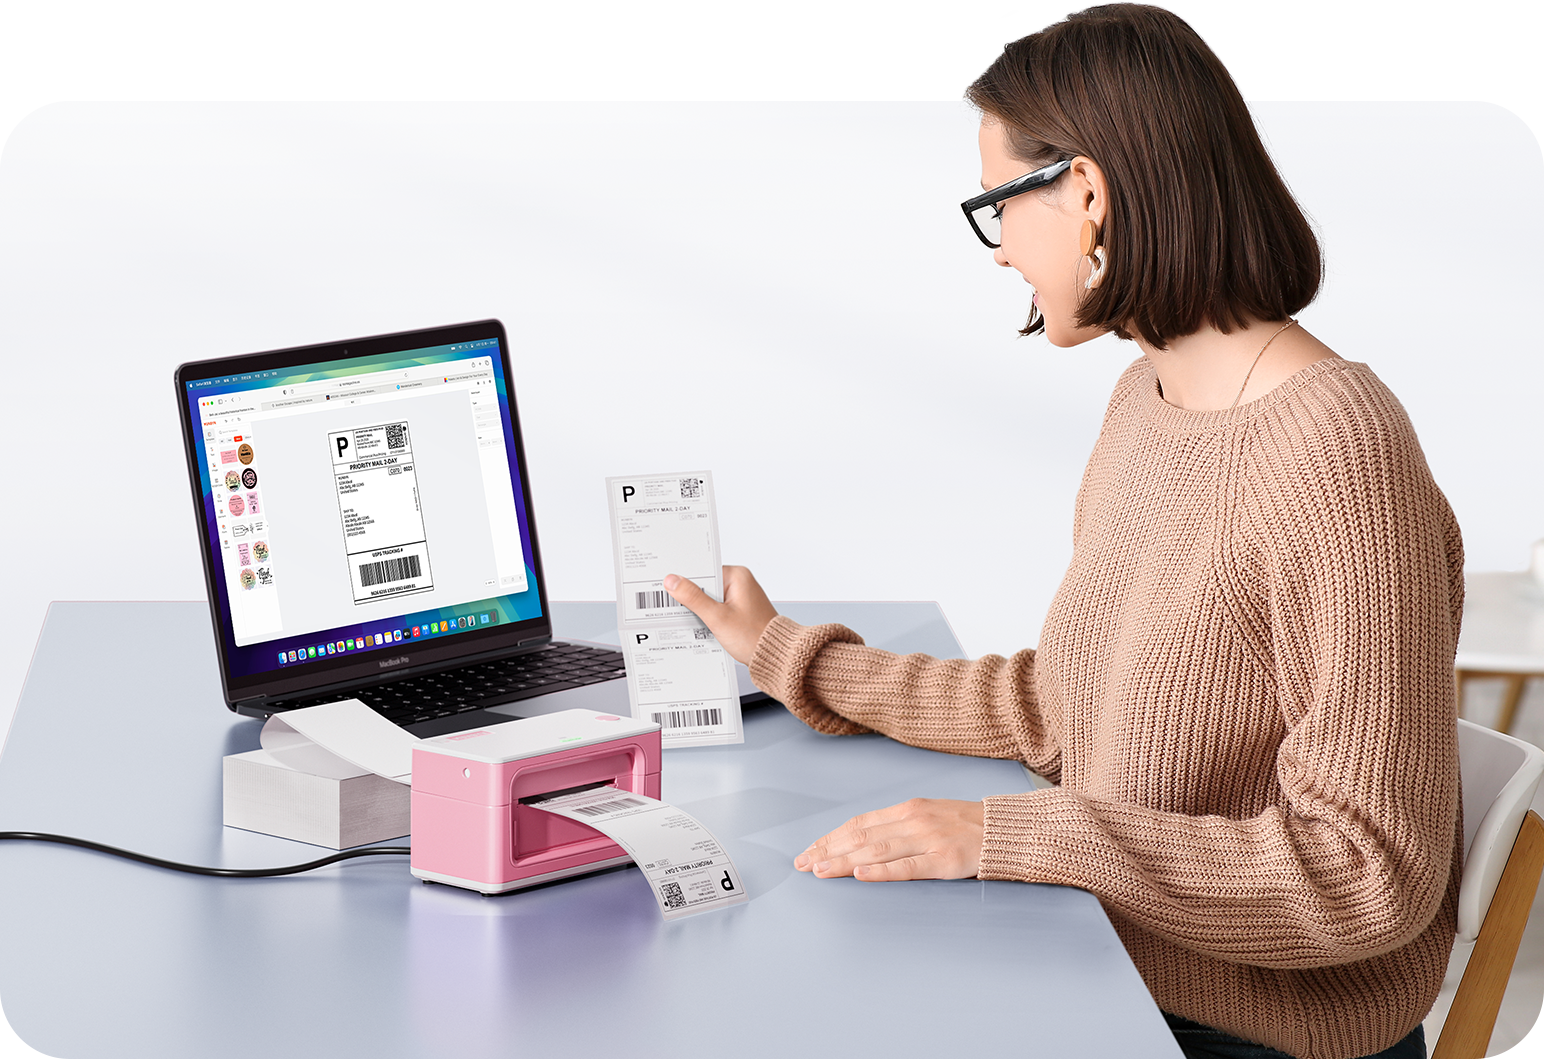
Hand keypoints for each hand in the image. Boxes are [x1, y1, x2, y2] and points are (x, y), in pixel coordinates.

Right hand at [663, 565, 777, 664]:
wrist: (774, 656)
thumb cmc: (754, 637)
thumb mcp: (718, 617)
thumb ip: (693, 598)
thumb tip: (673, 581)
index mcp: (737, 576)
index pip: (703, 571)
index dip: (685, 580)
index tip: (670, 588)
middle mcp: (740, 582)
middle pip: (706, 584)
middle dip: (692, 597)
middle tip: (681, 608)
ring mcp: (740, 596)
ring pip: (710, 598)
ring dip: (701, 609)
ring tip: (697, 620)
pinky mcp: (739, 609)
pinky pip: (718, 607)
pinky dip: (710, 616)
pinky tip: (706, 626)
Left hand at [793, 799, 984, 880]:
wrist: (1007, 830)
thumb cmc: (967, 826)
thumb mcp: (930, 815)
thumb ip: (900, 826)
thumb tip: (864, 840)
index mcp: (907, 809)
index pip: (859, 823)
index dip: (831, 837)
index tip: (809, 850)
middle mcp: (913, 821)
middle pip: (861, 837)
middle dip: (828, 850)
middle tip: (802, 864)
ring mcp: (928, 840)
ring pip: (876, 851)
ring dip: (843, 861)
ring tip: (820, 870)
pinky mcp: (944, 861)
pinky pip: (907, 867)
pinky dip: (880, 871)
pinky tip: (860, 875)